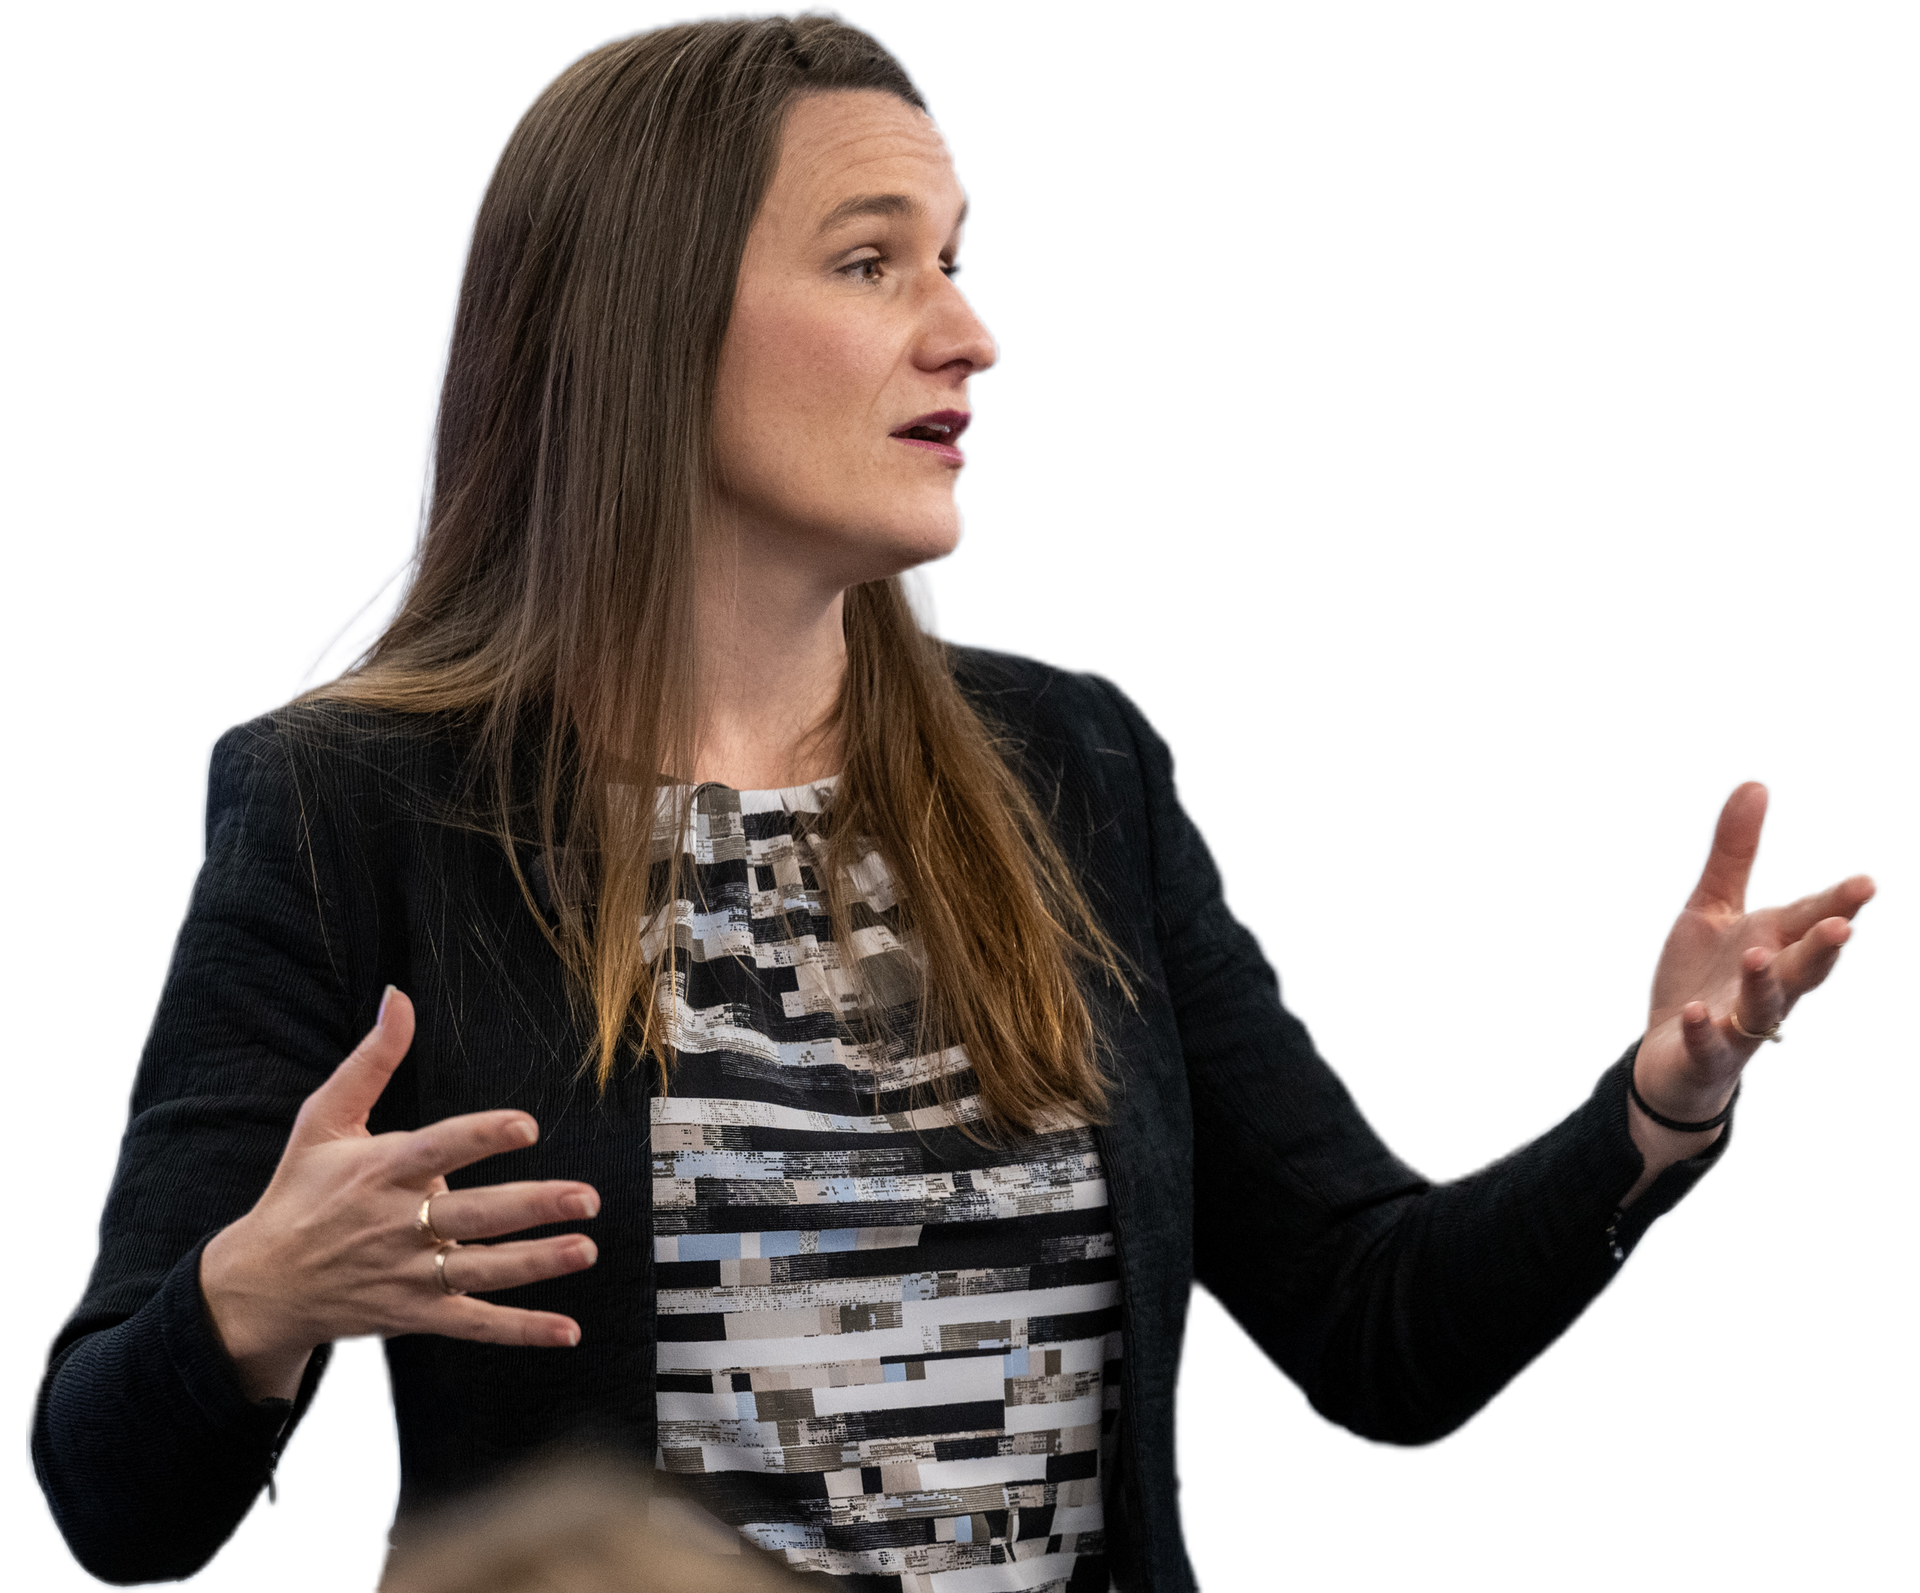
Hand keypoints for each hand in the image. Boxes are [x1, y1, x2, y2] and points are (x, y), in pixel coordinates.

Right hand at [200, 988, 599, 1400]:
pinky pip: (474, 1325)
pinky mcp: (414, 1315)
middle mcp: (397, 1224)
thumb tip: (399, 997)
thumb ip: (371, 1060)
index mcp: (379, 1172)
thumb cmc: (299, 1192)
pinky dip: (520, 1330)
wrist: (259, 1285)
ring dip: (538, 1264)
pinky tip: (567, 1331)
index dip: (482, 1137)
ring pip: (482, 1271)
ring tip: (587, 1250)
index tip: (527, 1126)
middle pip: (473, 1216)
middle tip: (585, 1198)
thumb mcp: (323, 1120)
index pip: (438, 1149)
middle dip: (531, 1207)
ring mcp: (408, 1275)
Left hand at [1626, 780, 1877, 1192]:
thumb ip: (1735, 853)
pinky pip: (1708, 1045)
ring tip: (1755, 956)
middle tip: (1840, 926)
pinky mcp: (1706, 1055)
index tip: (1866, 883)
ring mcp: (1738, 1023)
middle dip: (1821, 948)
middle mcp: (1766, 985)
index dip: (1836, 905)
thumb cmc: (1703, 977)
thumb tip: (1756, 783)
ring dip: (1763, 983)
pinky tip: (1698, 1013)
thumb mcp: (1713, 909)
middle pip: (1802, 967)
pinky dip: (1705, 1030)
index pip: (1810, 921)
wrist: (1673, 1054)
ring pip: (1762, 1007)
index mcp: (1774, 946)